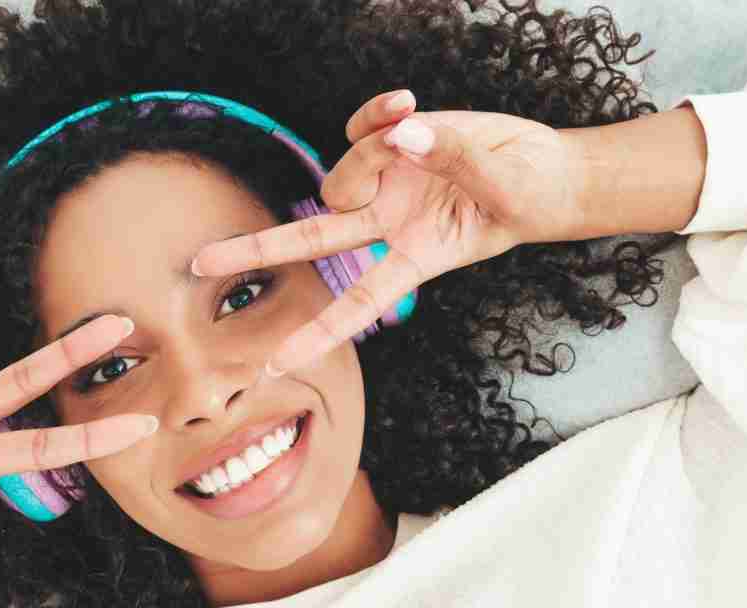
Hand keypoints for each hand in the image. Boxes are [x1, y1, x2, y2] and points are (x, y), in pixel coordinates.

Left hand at [192, 89, 588, 375]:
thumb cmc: (536, 193)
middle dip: (258, 249)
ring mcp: (388, 186)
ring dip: (372, 142)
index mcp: (417, 256)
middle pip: (312, 237)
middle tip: (198, 261)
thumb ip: (451, 158)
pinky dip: (373, 114)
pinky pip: (359, 130)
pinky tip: (404, 103)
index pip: (358, 301)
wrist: (548, 169)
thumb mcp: (504, 185)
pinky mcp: (395, 147)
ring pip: (343, 165)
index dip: (317, 333)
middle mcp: (390, 224)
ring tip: (420, 122)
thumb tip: (401, 134)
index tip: (274, 365)